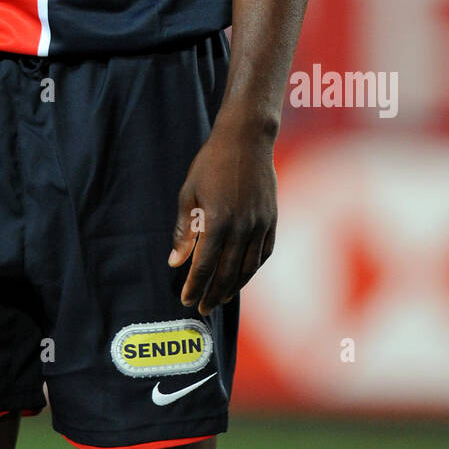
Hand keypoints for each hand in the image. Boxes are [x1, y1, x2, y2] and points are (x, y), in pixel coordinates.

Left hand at [167, 120, 276, 315]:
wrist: (246, 140)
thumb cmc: (211, 164)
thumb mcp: (189, 193)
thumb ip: (184, 231)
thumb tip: (175, 262)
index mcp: (218, 222)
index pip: (204, 266)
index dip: (195, 286)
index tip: (187, 300)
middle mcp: (242, 228)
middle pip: (227, 273)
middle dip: (213, 294)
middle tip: (202, 308)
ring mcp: (260, 225)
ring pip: (248, 268)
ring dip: (234, 287)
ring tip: (221, 298)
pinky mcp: (272, 220)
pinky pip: (264, 253)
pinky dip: (253, 269)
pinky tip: (243, 276)